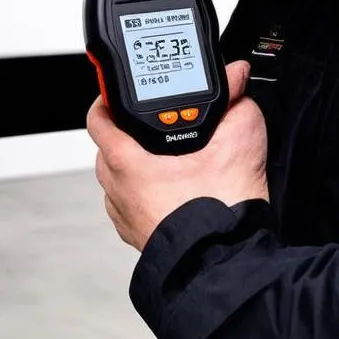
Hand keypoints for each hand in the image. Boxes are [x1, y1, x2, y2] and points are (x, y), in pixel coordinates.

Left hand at [87, 60, 268, 251]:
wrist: (228, 263)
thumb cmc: (221, 212)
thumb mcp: (238, 140)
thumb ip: (236, 100)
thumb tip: (236, 76)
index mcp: (128, 162)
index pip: (99, 117)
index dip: (108, 98)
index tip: (118, 91)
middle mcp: (119, 190)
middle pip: (110, 147)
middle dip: (130, 132)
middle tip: (158, 124)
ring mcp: (127, 217)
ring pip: (120, 179)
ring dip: (138, 165)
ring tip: (171, 158)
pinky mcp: (140, 237)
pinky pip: (133, 205)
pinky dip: (147, 193)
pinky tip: (176, 190)